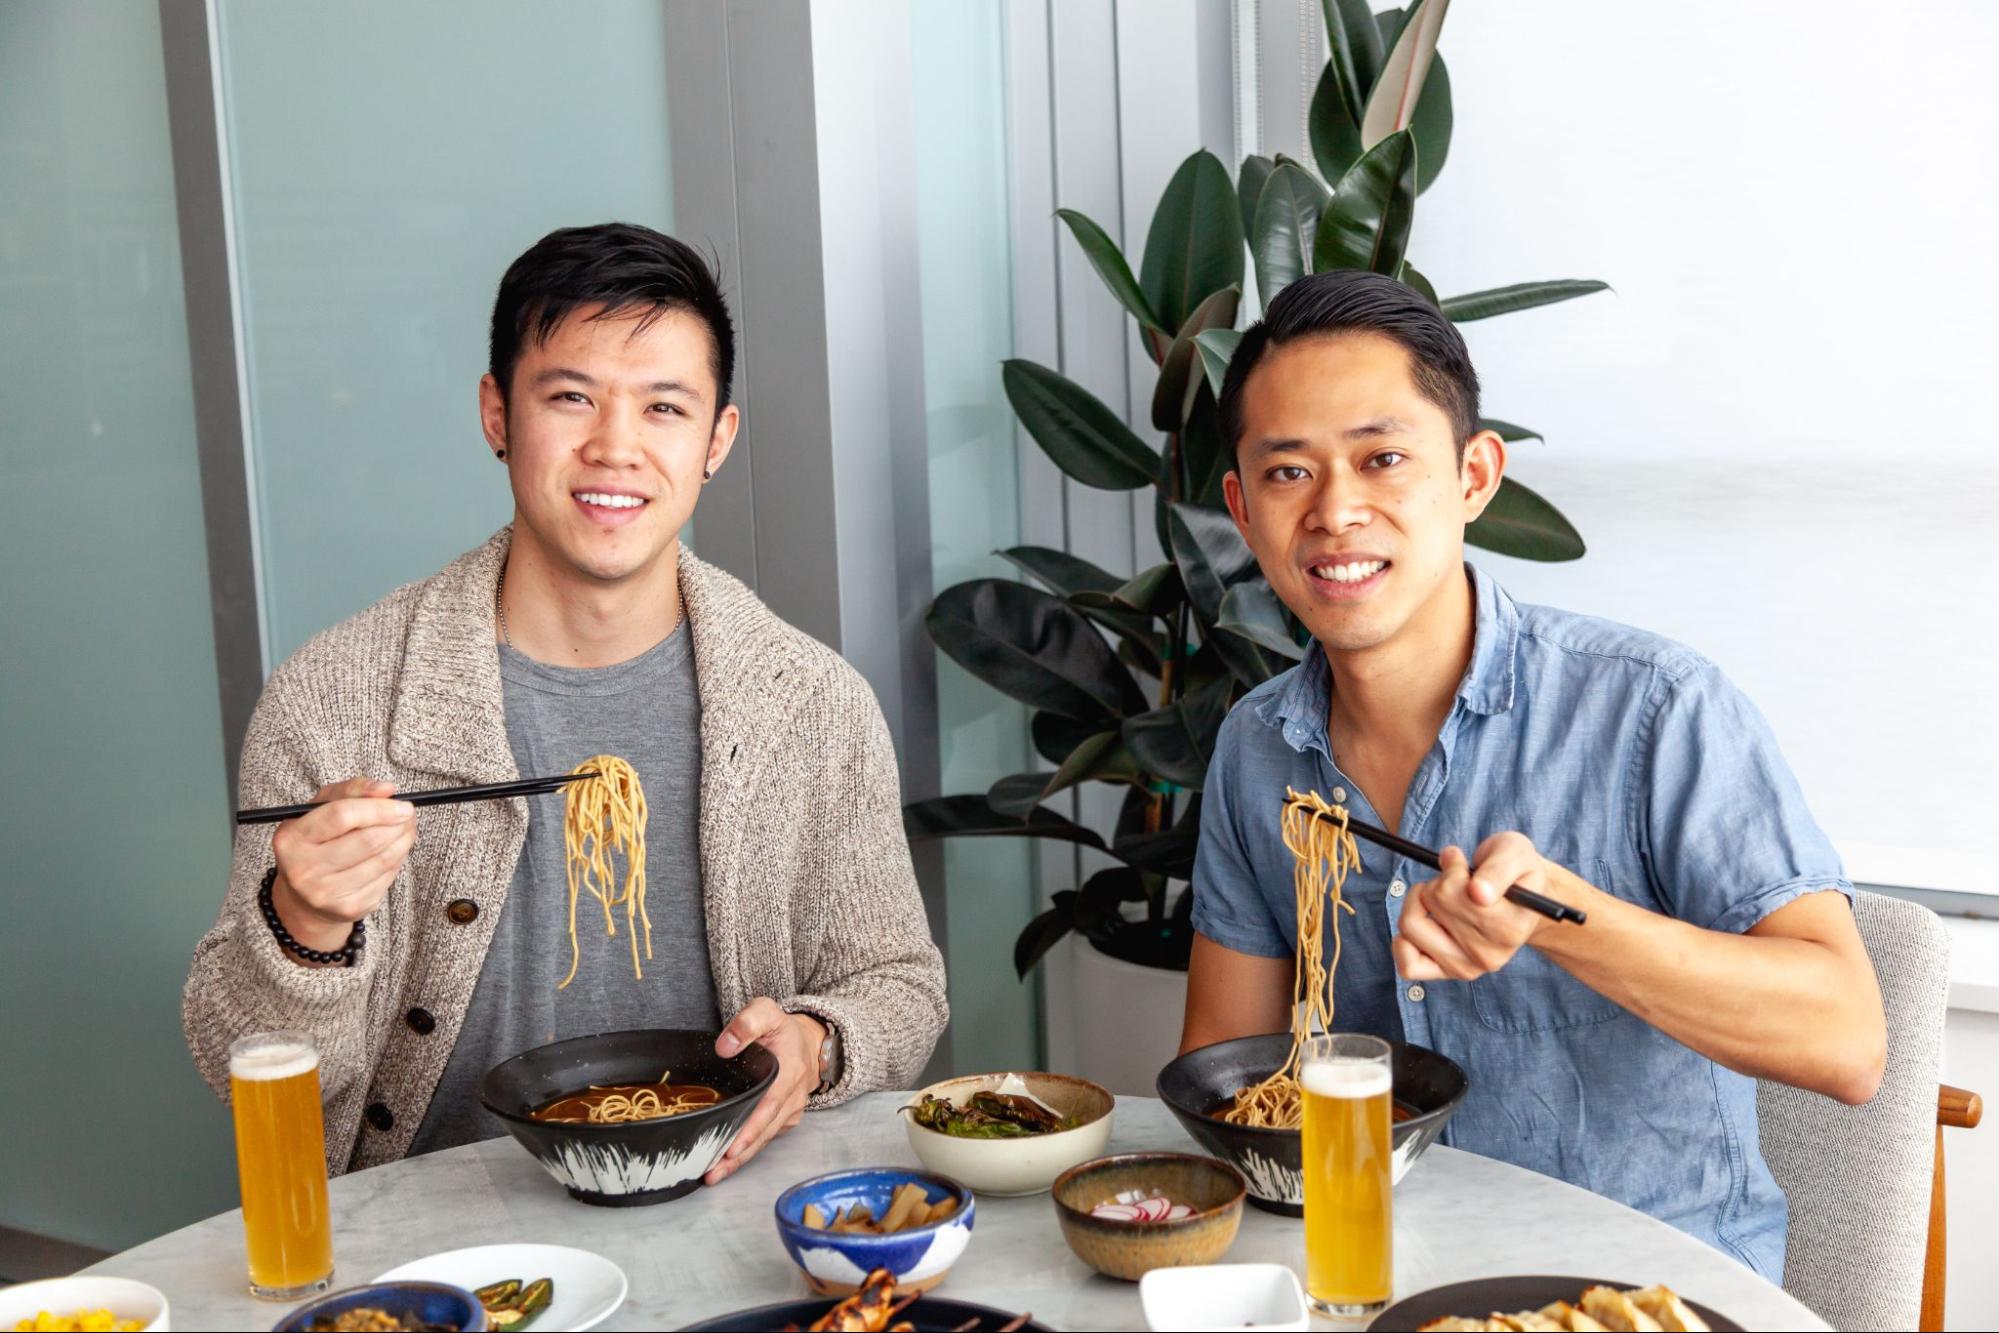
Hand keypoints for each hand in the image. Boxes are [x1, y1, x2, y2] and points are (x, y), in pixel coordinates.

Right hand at [269, 778, 416, 957]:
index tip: (404, 805)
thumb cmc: (316, 842)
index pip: (342, 816)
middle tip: (408, 816)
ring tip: (405, 830)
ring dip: (403, 841)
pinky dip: (397, 861)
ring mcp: (326, 893)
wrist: (304, 897)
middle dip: (398, 825)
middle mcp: (304, 869)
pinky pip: (386, 879)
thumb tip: (388, 789)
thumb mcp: (321, 808)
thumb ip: (352, 790)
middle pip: (368, 840)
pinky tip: (392, 853)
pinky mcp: (348, 908)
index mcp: (292, 838)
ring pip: (383, 861)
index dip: (379, 808)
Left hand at [706, 998, 823, 1184]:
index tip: (731, 1146)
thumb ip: (748, 1023)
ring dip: (740, 1159)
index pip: (769, 1105)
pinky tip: (725, 1161)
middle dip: (740, 1154)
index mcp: (789, 1072)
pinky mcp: (785, 1119)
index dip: (751, 1128)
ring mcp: (791, 1111)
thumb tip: (725, 1047)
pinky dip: (747, 1151)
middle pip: (765, 1132)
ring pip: (765, 1140)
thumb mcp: (767, 1012)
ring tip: (714, 1174)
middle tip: (714, 1172)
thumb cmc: (782, 1030)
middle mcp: (793, 1097)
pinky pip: (766, 1137)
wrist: (807, 1042)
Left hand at [1391, 832, 1551, 981]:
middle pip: (1433, 900)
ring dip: (1421, 901)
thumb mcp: (1515, 853)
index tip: (1464, 864)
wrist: (1522, 902)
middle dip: (1441, 881)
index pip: (1459, 893)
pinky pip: (1408, 966)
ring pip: (1411, 925)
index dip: (1455, 869)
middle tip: (1460, 882)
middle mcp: (1490, 955)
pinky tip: (1423, 922)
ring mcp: (1467, 968)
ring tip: (1444, 898)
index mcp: (1511, 928)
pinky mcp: (1445, 973)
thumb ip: (1499, 870)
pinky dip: (1403, 941)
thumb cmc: (1515, 872)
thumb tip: (1477, 892)